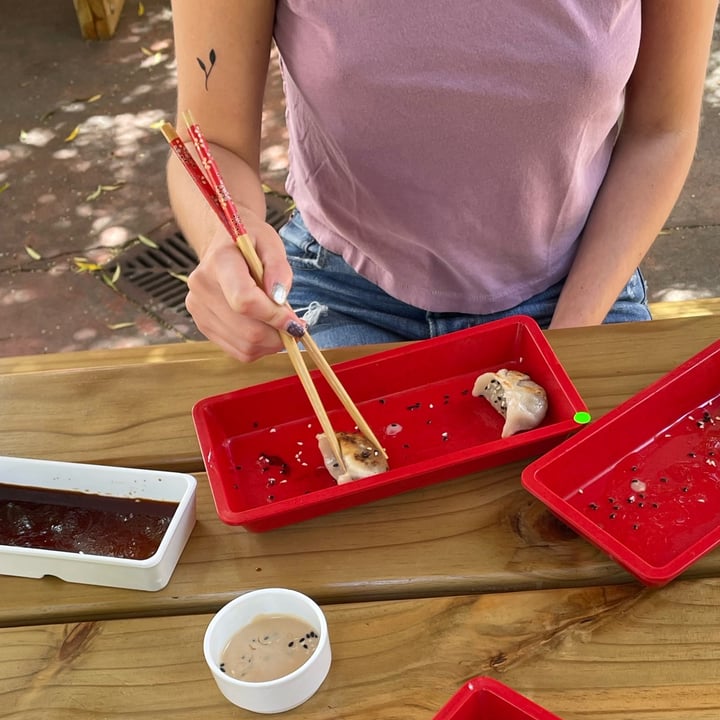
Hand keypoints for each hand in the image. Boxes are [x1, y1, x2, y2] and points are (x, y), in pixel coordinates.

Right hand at [185, 213, 305, 361]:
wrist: (224, 245)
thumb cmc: (251, 243)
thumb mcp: (271, 244)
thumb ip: (279, 268)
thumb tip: (279, 297)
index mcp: (220, 261)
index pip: (244, 300)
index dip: (274, 316)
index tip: (296, 321)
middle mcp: (202, 286)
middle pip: (247, 329)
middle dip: (278, 334)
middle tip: (296, 326)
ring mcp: (198, 308)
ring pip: (245, 345)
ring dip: (271, 343)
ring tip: (281, 326)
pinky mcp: (202, 324)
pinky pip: (238, 350)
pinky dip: (259, 347)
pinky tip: (266, 330)